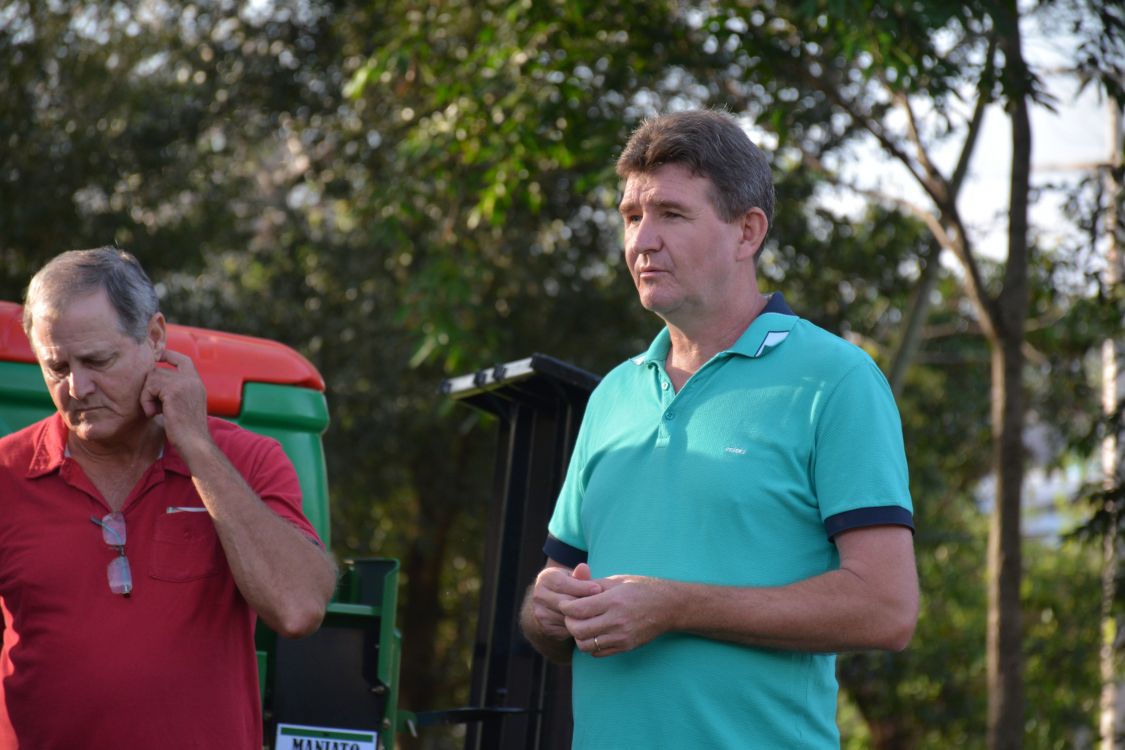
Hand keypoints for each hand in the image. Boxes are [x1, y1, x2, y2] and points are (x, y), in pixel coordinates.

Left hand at [140, 349, 211, 456]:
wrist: (194, 442)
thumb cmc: (187, 431)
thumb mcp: (185, 405)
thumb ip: (175, 392)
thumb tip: (153, 381)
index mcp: (197, 383)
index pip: (183, 360)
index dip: (168, 355)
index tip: (157, 356)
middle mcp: (192, 380)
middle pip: (158, 370)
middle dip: (149, 387)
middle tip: (153, 406)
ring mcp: (184, 384)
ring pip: (152, 378)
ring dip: (146, 395)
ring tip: (154, 411)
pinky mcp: (174, 391)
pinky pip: (150, 387)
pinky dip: (146, 400)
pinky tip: (153, 413)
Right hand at [527, 563, 601, 641]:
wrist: (551, 605)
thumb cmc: (568, 586)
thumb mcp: (573, 578)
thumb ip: (579, 576)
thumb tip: (584, 567)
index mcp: (545, 578)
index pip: (562, 583)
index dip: (581, 587)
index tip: (598, 588)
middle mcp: (539, 595)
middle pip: (564, 601)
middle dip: (584, 603)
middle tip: (602, 603)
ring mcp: (541, 612)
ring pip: (565, 617)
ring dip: (583, 616)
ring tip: (598, 612)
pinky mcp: (546, 627)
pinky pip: (566, 628)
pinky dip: (578, 626)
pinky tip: (589, 622)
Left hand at [560, 574, 675, 656]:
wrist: (669, 607)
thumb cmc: (642, 589)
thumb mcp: (618, 580)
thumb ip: (593, 585)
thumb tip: (571, 585)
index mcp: (613, 601)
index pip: (578, 609)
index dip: (565, 606)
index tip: (565, 603)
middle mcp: (617, 621)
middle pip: (578, 630)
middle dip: (569, 622)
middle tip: (570, 615)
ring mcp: (622, 637)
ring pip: (585, 645)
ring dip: (578, 636)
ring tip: (581, 625)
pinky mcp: (625, 647)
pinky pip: (598, 653)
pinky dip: (590, 645)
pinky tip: (593, 633)